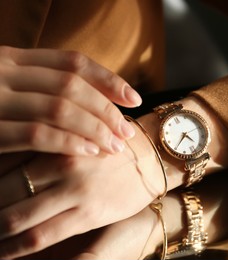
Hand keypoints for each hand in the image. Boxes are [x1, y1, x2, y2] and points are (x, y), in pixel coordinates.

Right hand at [0, 46, 141, 155]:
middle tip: (128, 130)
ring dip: (95, 128)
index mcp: (12, 58)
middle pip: (72, 85)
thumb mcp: (10, 89)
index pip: (73, 62)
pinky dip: (69, 142)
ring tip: (117, 146)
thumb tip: (95, 101)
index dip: (108, 79)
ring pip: (61, 107)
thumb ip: (41, 88)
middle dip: (107, 108)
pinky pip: (37, 133)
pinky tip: (90, 152)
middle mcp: (3, 71)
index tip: (134, 98)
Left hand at [0, 131, 165, 258]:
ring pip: (16, 217)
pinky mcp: (88, 213)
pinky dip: (16, 248)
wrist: (151, 158)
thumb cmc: (112, 145)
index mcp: (56, 140)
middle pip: (2, 191)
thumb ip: (49, 140)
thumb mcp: (81, 131)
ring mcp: (75, 190)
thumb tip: (11, 159)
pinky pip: (41, 235)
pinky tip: (6, 251)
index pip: (2, 162)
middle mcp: (60, 165)